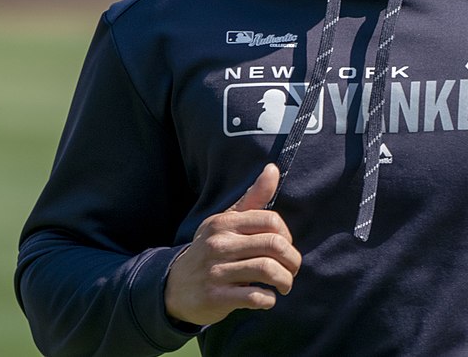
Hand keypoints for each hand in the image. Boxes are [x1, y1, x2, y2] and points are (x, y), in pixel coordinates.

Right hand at [164, 164, 301, 325]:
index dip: (287, 235)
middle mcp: (219, 244)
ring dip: (285, 280)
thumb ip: (253, 198)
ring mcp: (216, 271)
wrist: (174, 287)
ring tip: (284, 285)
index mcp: (224, 223)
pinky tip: (267, 298)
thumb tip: (273, 168)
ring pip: (268, 270)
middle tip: (292, 269)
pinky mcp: (215, 297)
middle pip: (274, 245)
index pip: (271, 220)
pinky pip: (254, 296)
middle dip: (293, 260)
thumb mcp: (226, 221)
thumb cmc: (211, 249)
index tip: (285, 248)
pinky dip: (269, 299)